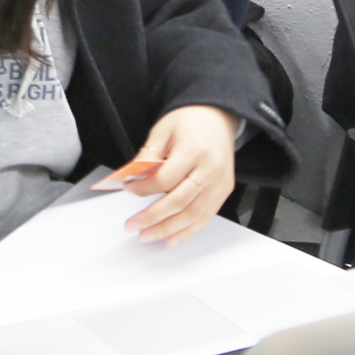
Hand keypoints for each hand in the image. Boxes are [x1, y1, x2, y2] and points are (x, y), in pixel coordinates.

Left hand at [121, 105, 241, 243]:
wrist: (218, 117)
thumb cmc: (190, 121)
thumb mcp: (163, 130)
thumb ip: (148, 155)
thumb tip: (131, 178)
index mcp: (194, 150)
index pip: (165, 179)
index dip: (144, 188)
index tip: (129, 189)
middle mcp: (210, 168)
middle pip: (179, 201)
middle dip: (153, 217)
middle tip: (133, 226)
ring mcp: (219, 182)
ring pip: (193, 214)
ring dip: (168, 229)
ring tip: (148, 235)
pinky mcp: (224, 190)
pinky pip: (206, 216)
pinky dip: (188, 230)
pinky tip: (172, 238)